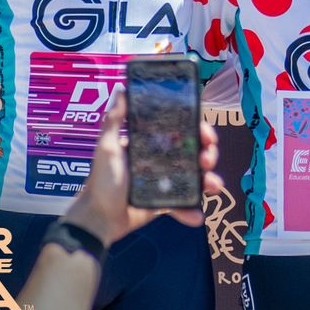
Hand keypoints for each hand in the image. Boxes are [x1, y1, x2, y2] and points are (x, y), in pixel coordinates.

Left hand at [61, 92, 222, 247]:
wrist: (98, 219)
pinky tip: (197, 216)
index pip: (181, 131)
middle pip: (194, 153)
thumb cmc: (102, 181)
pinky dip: (192, 210)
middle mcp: (161, 161)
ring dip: (209, 180)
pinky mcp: (166, 204)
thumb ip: (113, 120)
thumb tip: (121, 89)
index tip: (206, 135)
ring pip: (196, 177)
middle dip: (207, 154)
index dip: (198, 131)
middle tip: (207, 160)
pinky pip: (185, 204)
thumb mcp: (106, 148)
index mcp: (150, 145)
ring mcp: (166, 183)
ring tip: (211, 185)